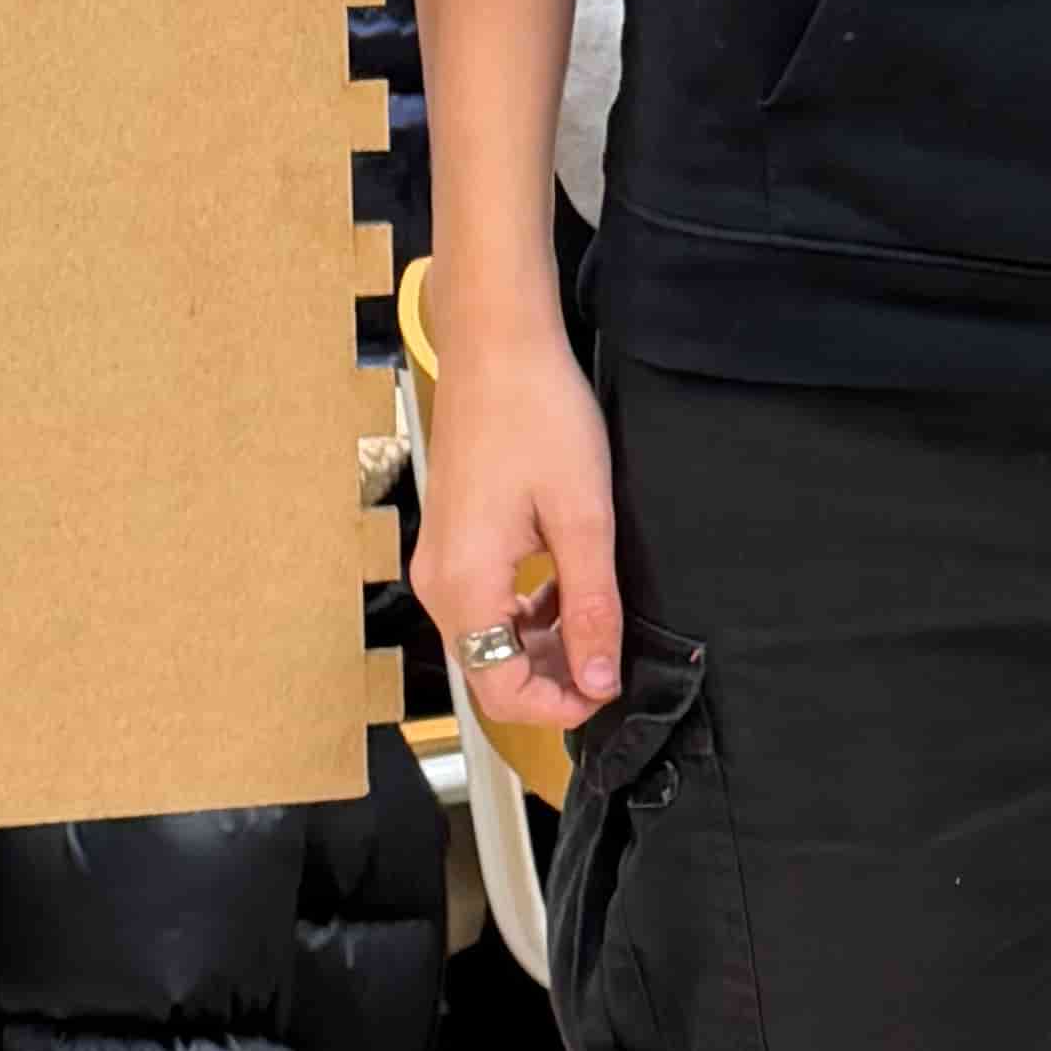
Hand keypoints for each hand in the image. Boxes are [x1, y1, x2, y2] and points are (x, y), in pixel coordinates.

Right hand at [417, 297, 619, 723]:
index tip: (608, 688)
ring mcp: (441, 559)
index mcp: (465, 582)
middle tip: (610, 655)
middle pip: (490, 669)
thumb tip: (598, 680)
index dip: (558, 706)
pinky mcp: (452, 539)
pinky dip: (526, 613)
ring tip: (595, 618)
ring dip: (542, 646)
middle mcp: (440, 581)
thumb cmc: (537, 414)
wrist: (498, 344)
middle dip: (552, 678)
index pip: (501, 690)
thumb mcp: (583, 518)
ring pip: (488, 639)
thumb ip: (589, 607)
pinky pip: (484, 603)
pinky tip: (566, 586)